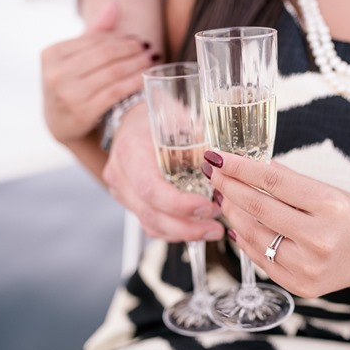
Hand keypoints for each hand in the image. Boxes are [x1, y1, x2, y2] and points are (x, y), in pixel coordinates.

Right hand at [41, 2, 153, 143]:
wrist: (61, 124)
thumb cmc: (72, 86)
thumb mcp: (75, 59)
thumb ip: (94, 33)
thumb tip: (114, 6)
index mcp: (51, 53)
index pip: (94, 40)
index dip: (119, 39)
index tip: (138, 40)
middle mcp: (56, 72)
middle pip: (105, 54)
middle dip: (131, 49)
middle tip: (149, 48)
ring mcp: (68, 93)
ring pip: (113, 72)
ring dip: (137, 64)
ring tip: (151, 60)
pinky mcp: (82, 111)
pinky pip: (115, 91)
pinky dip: (133, 83)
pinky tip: (145, 78)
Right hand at [102, 106, 223, 241]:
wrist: (132, 119)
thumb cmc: (159, 117)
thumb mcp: (180, 120)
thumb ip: (199, 141)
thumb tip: (229, 164)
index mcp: (131, 151)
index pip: (151, 189)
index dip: (180, 204)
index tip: (208, 207)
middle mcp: (121, 175)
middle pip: (151, 214)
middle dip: (187, 227)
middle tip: (216, 228)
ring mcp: (122, 191)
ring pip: (151, 224)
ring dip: (184, 232)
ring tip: (213, 230)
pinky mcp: (130, 202)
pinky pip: (150, 225)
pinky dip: (175, 231)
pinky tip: (196, 229)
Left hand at [203, 151, 349, 297]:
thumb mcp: (328, 190)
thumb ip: (288, 179)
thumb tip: (248, 163)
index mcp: (330, 206)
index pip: (272, 181)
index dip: (239, 168)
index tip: (217, 157)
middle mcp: (319, 239)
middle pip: (259, 208)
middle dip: (229, 188)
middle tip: (212, 174)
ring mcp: (308, 267)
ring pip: (253, 235)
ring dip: (232, 213)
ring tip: (223, 197)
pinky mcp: (299, 285)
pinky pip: (260, 259)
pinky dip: (244, 239)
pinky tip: (236, 224)